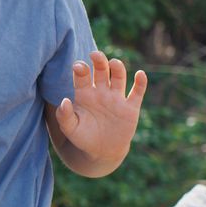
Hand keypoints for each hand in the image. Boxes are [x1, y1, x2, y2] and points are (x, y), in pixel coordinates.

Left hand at [55, 51, 147, 166]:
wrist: (102, 152)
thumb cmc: (83, 138)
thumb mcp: (70, 129)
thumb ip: (64, 116)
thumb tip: (64, 101)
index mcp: (84, 93)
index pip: (82, 75)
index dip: (81, 69)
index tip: (79, 66)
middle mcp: (101, 91)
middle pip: (101, 69)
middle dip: (99, 60)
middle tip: (95, 54)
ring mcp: (116, 98)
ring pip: (118, 76)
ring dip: (117, 67)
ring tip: (114, 63)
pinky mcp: (131, 107)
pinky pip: (137, 92)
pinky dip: (141, 82)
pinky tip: (140, 74)